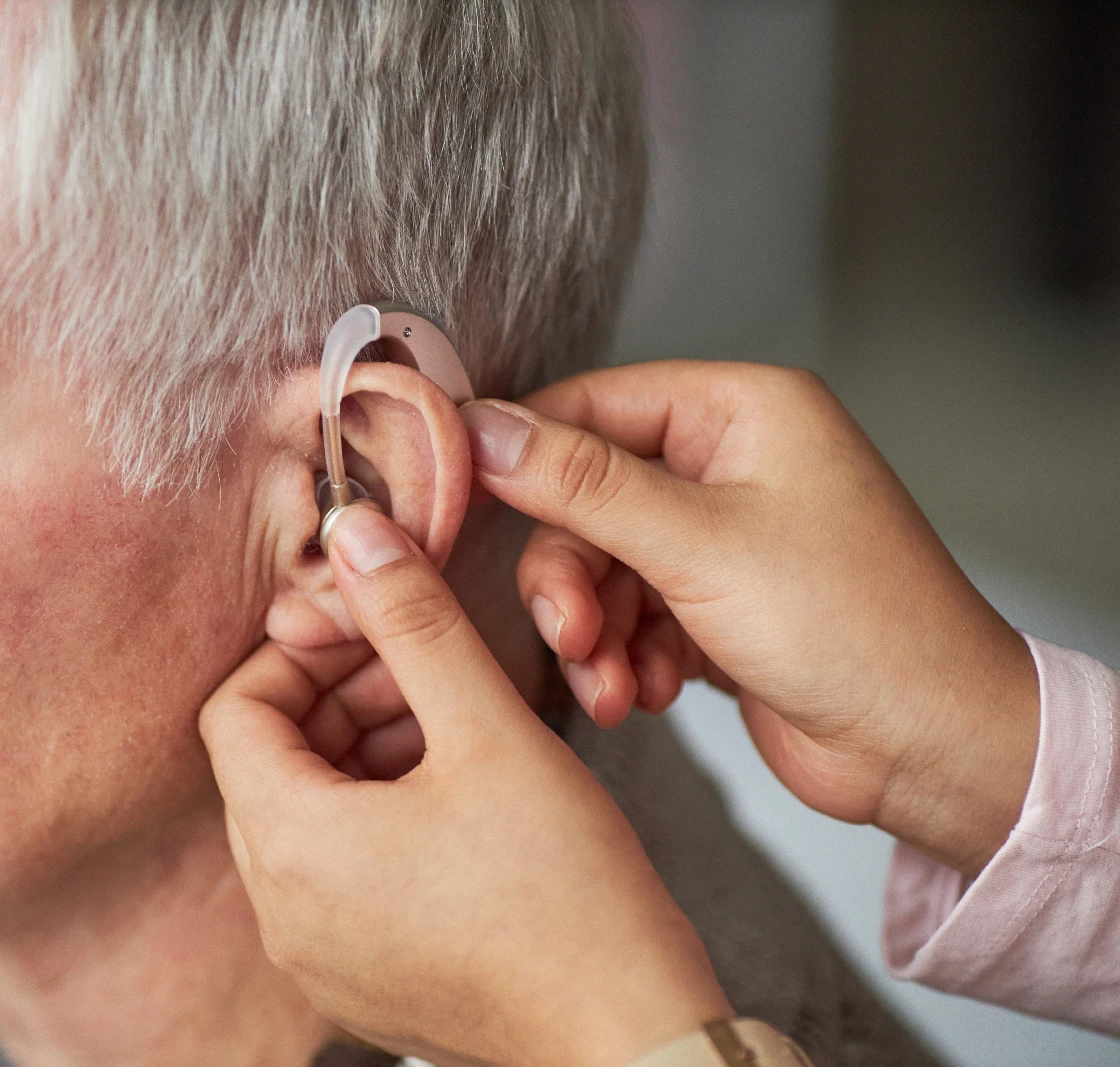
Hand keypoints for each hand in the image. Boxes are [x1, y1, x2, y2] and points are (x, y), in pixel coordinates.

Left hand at [199, 504, 730, 1066]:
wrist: (632, 1039)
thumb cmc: (569, 900)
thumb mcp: (489, 730)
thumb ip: (414, 620)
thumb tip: (356, 534)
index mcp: (291, 847)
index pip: (235, 710)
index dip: (301, 650)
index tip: (372, 626)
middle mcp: (282, 912)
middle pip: (269, 761)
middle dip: (340, 696)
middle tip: (425, 669)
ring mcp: (317, 956)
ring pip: (308, 814)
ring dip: (366, 750)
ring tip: (456, 726)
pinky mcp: (361, 979)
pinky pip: (337, 873)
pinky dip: (379, 816)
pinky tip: (460, 794)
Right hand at [460, 361, 1039, 877]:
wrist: (933, 750)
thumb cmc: (861, 630)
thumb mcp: (699, 545)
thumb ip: (581, 484)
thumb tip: (485, 430)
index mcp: (741, 412)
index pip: (592, 404)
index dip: (522, 452)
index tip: (461, 497)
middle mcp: (729, 465)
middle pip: (585, 499)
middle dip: (569, 578)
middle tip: (570, 635)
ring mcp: (721, 538)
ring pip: (600, 566)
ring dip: (592, 632)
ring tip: (611, 685)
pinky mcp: (713, 606)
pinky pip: (628, 616)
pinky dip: (622, 658)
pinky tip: (644, 696)